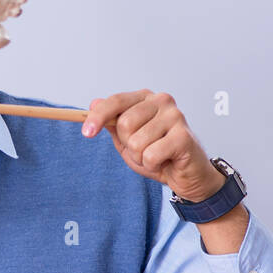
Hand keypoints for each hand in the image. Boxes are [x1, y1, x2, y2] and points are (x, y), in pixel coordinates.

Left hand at [81, 90, 222, 200]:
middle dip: (128, 144)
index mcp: (146, 98)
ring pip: (136, 142)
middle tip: (144, 150)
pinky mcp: (183, 137)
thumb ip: (111, 122)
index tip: (86, 133)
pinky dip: (152, 165)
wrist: (186, 175)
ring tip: (156, 156)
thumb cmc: (157, 154)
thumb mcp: (127, 139)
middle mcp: (162, 101)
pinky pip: (151, 155)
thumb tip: (93, 103)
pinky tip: (165, 161)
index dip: (97, 117)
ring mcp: (175, 116)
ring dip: (141, 157)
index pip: (115, 101)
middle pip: (124, 123)